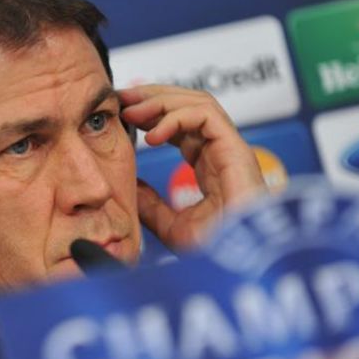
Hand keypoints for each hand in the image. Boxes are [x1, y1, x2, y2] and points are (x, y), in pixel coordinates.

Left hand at [120, 85, 266, 247]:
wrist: (238, 262)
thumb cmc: (216, 251)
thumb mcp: (171, 226)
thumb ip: (150, 205)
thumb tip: (129, 185)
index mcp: (209, 164)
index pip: (181, 123)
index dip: (151, 113)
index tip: (122, 113)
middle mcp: (221, 151)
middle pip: (189, 104)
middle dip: (152, 96)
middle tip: (121, 98)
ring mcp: (231, 148)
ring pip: (198, 102)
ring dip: (160, 101)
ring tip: (131, 111)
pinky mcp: (236, 149)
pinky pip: (206, 115)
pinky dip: (175, 118)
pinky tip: (152, 137)